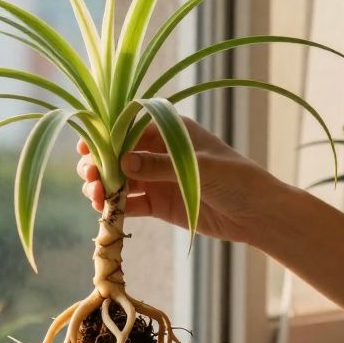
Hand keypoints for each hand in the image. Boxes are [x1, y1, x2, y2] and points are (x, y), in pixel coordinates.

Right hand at [76, 118, 287, 243]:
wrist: (258, 214)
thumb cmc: (236, 178)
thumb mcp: (199, 167)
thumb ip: (160, 165)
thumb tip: (122, 161)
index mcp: (168, 130)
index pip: (128, 127)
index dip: (104, 137)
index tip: (85, 148)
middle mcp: (158, 152)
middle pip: (116, 155)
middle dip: (98, 165)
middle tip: (91, 179)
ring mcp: (156, 178)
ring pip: (118, 180)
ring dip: (103, 187)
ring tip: (96, 198)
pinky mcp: (158, 204)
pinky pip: (129, 204)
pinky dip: (115, 208)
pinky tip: (106, 213)